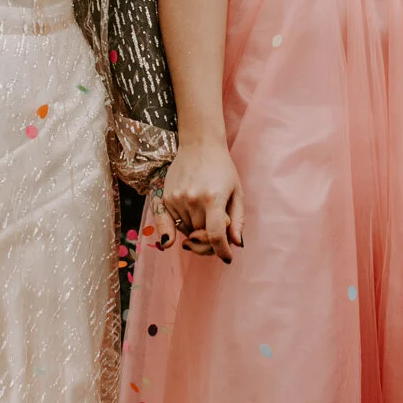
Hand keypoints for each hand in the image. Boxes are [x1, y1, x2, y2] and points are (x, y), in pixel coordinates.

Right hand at [156, 142, 243, 264]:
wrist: (200, 144)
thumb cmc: (223, 168)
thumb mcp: (237, 192)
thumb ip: (237, 220)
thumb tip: (236, 244)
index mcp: (213, 198)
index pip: (215, 236)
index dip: (222, 251)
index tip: (227, 257)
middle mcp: (192, 199)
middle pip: (201, 236)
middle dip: (212, 241)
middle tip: (219, 236)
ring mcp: (177, 198)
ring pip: (187, 231)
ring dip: (197, 232)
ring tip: (206, 218)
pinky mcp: (166, 197)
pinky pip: (173, 223)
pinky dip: (183, 226)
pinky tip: (183, 230)